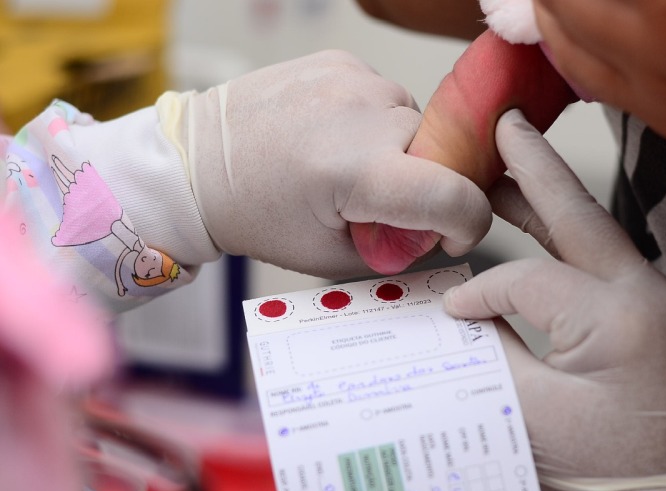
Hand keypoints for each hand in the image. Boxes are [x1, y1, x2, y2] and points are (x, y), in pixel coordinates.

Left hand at [174, 50, 491, 278]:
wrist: (199, 162)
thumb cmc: (255, 213)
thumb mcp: (330, 254)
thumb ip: (396, 250)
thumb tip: (435, 235)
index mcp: (357, 173)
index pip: (456, 196)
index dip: (467, 225)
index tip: (451, 236)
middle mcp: (361, 115)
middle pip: (441, 155)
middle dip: (424, 187)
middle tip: (378, 203)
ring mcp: (352, 80)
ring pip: (417, 122)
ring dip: (401, 150)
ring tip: (348, 165)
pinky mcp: (341, 61)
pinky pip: (387, 98)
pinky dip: (375, 123)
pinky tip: (335, 137)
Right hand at [444, 110, 665, 490]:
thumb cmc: (599, 472)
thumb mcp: (527, 412)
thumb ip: (487, 346)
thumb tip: (458, 308)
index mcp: (617, 318)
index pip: (529, 279)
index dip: (480, 290)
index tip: (449, 311)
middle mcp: (647, 296)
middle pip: (579, 216)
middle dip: (535, 167)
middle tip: (502, 124)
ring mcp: (656, 302)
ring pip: (592, 233)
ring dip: (548, 200)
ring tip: (508, 167)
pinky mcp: (651, 314)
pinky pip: (601, 261)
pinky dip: (565, 237)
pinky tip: (538, 223)